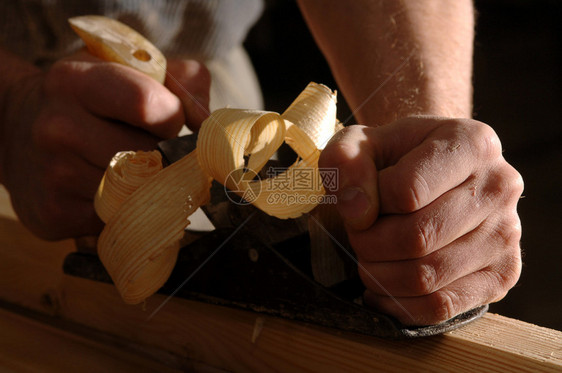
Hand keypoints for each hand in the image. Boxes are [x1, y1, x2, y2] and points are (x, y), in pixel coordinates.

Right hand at [0, 51, 209, 239]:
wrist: (18, 131)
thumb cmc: (89, 100)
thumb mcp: (128, 71)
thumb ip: (182, 81)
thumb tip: (211, 124)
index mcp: (78, 81)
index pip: (149, 104)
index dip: (173, 117)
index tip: (169, 121)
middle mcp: (58, 127)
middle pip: (151, 156)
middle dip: (166, 156)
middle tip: (154, 150)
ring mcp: (54, 174)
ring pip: (141, 191)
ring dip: (150, 185)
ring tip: (130, 169)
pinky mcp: (54, 214)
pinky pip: (120, 217)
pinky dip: (126, 208)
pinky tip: (108, 190)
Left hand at [319, 117, 522, 324]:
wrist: (432, 172)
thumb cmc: (393, 157)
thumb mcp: (359, 142)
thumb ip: (345, 162)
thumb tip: (357, 212)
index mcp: (472, 143)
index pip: (407, 191)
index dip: (369, 204)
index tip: (359, 204)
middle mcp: (500, 186)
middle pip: (418, 238)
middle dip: (369, 244)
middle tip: (358, 236)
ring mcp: (506, 235)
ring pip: (427, 276)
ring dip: (379, 275)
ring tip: (368, 258)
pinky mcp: (502, 275)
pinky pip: (443, 306)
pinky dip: (399, 305)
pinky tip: (380, 289)